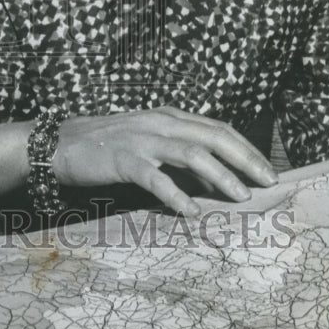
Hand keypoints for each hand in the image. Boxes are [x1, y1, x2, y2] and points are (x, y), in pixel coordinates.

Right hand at [54, 107, 278, 215]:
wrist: (61, 143)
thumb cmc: (107, 145)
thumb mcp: (148, 140)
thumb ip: (179, 154)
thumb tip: (214, 177)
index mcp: (167, 116)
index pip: (217, 127)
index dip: (245, 147)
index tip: (265, 169)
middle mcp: (159, 123)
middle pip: (212, 136)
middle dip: (244, 159)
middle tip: (267, 181)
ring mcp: (141, 140)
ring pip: (191, 153)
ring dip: (220, 175)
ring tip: (240, 195)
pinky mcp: (123, 160)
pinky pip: (156, 178)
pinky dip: (177, 195)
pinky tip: (191, 211)